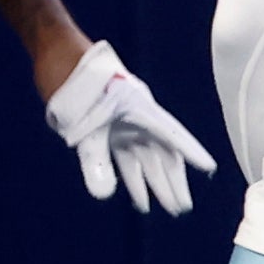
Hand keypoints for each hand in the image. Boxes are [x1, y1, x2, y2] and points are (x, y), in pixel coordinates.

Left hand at [44, 37, 223, 215]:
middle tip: (182, 208)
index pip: (171, 136)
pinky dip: (131, 177)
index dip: (190, 153)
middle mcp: (137, 118)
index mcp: (139, 109)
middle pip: (162, 154)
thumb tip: (104, 194)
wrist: (54, 54)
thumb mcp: (82, 124)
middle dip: (172, 182)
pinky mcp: (107, 129)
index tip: (209, 168)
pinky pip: (125, 158)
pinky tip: (137, 197)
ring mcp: (123, 125)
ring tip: (165, 208)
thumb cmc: (72, 81)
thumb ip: (94, 160)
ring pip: (145, 159)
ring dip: (153, 184)